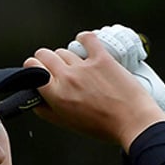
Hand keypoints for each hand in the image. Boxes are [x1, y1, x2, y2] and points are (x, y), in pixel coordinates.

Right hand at [23, 32, 164, 150]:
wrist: (133, 122)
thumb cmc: (102, 126)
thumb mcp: (66, 124)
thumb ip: (45, 110)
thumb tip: (34, 98)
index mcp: (55, 95)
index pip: (32, 67)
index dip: (33, 68)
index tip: (38, 71)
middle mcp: (67, 77)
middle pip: (44, 54)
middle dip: (45, 59)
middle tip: (53, 67)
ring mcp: (85, 66)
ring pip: (64, 50)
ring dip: (65, 57)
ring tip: (75, 65)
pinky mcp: (102, 58)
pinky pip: (87, 38)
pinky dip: (83, 38)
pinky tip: (84, 42)